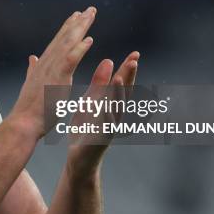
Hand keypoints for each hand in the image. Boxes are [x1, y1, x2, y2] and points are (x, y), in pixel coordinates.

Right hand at [10, 7, 97, 138]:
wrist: (23, 122)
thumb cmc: (29, 109)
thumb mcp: (32, 83)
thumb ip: (33, 69)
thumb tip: (32, 58)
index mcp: (44, 65)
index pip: (58, 42)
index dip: (68, 28)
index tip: (77, 16)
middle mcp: (47, 62)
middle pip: (64, 38)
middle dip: (77, 22)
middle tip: (90, 9)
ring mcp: (52, 69)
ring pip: (68, 44)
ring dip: (80, 28)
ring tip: (90, 15)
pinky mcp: (57, 79)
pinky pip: (70, 60)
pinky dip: (79, 48)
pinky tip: (89, 39)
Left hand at [66, 51, 139, 177]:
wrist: (79, 160)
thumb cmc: (86, 130)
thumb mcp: (91, 102)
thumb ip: (99, 84)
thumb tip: (109, 60)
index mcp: (110, 105)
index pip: (121, 84)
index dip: (127, 70)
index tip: (135, 53)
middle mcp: (113, 115)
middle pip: (122, 93)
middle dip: (128, 78)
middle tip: (135, 60)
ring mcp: (108, 128)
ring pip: (115, 109)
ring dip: (118, 93)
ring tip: (120, 77)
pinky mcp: (99, 140)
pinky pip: (103, 127)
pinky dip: (105, 116)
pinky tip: (106, 106)